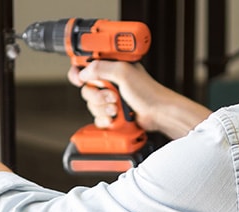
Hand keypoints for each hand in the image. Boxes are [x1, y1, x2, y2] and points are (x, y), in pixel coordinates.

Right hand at [69, 61, 210, 138]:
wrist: (158, 113)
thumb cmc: (148, 92)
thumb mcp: (124, 72)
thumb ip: (101, 68)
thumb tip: (83, 72)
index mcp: (112, 67)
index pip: (87, 66)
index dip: (79, 73)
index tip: (80, 80)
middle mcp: (110, 81)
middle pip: (86, 88)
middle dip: (97, 96)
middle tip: (112, 96)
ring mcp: (110, 98)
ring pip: (91, 105)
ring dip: (103, 108)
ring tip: (117, 108)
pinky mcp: (112, 112)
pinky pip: (97, 117)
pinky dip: (105, 119)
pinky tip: (115, 117)